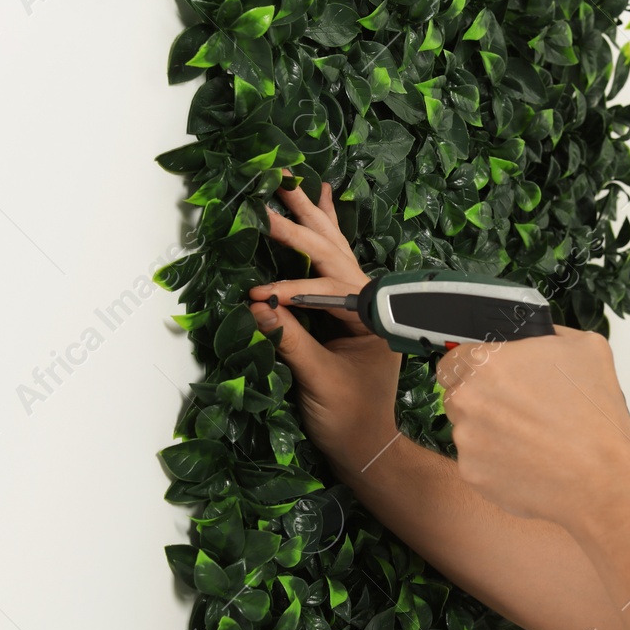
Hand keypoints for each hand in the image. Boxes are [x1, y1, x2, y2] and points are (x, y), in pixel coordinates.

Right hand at [247, 170, 401, 469]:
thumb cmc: (347, 417)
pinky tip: (321, 206)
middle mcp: (371, 304)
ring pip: (336, 251)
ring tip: (296, 183)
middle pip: (335, 253)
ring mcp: (361, 305)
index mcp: (373, 317)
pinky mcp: (347, 312)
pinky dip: (323, 236)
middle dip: (302, 224)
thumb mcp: (317, 380)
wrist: (366, 446)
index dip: (291, 288)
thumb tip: (256, 308)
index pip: (328, 286)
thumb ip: (290, 341)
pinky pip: (334, 265)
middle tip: (275, 191)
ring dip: (314, 218)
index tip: (256, 294)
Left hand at [435, 325, 629, 531]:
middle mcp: (468, 401)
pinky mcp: (473, 474)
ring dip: (489, 432)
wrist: (603, 476)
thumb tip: (539, 337)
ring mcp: (467, 440)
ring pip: (468, 431)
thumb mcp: (584, 346)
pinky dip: (496, 461)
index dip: (473, 369)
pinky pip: (477, 462)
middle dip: (481, 401)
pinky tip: (528, 459)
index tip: (489, 379)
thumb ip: (547, 335)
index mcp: (486, 363)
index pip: (453, 360)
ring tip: (530, 438)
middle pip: (457, 396)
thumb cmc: (594, 414)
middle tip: (517, 409)